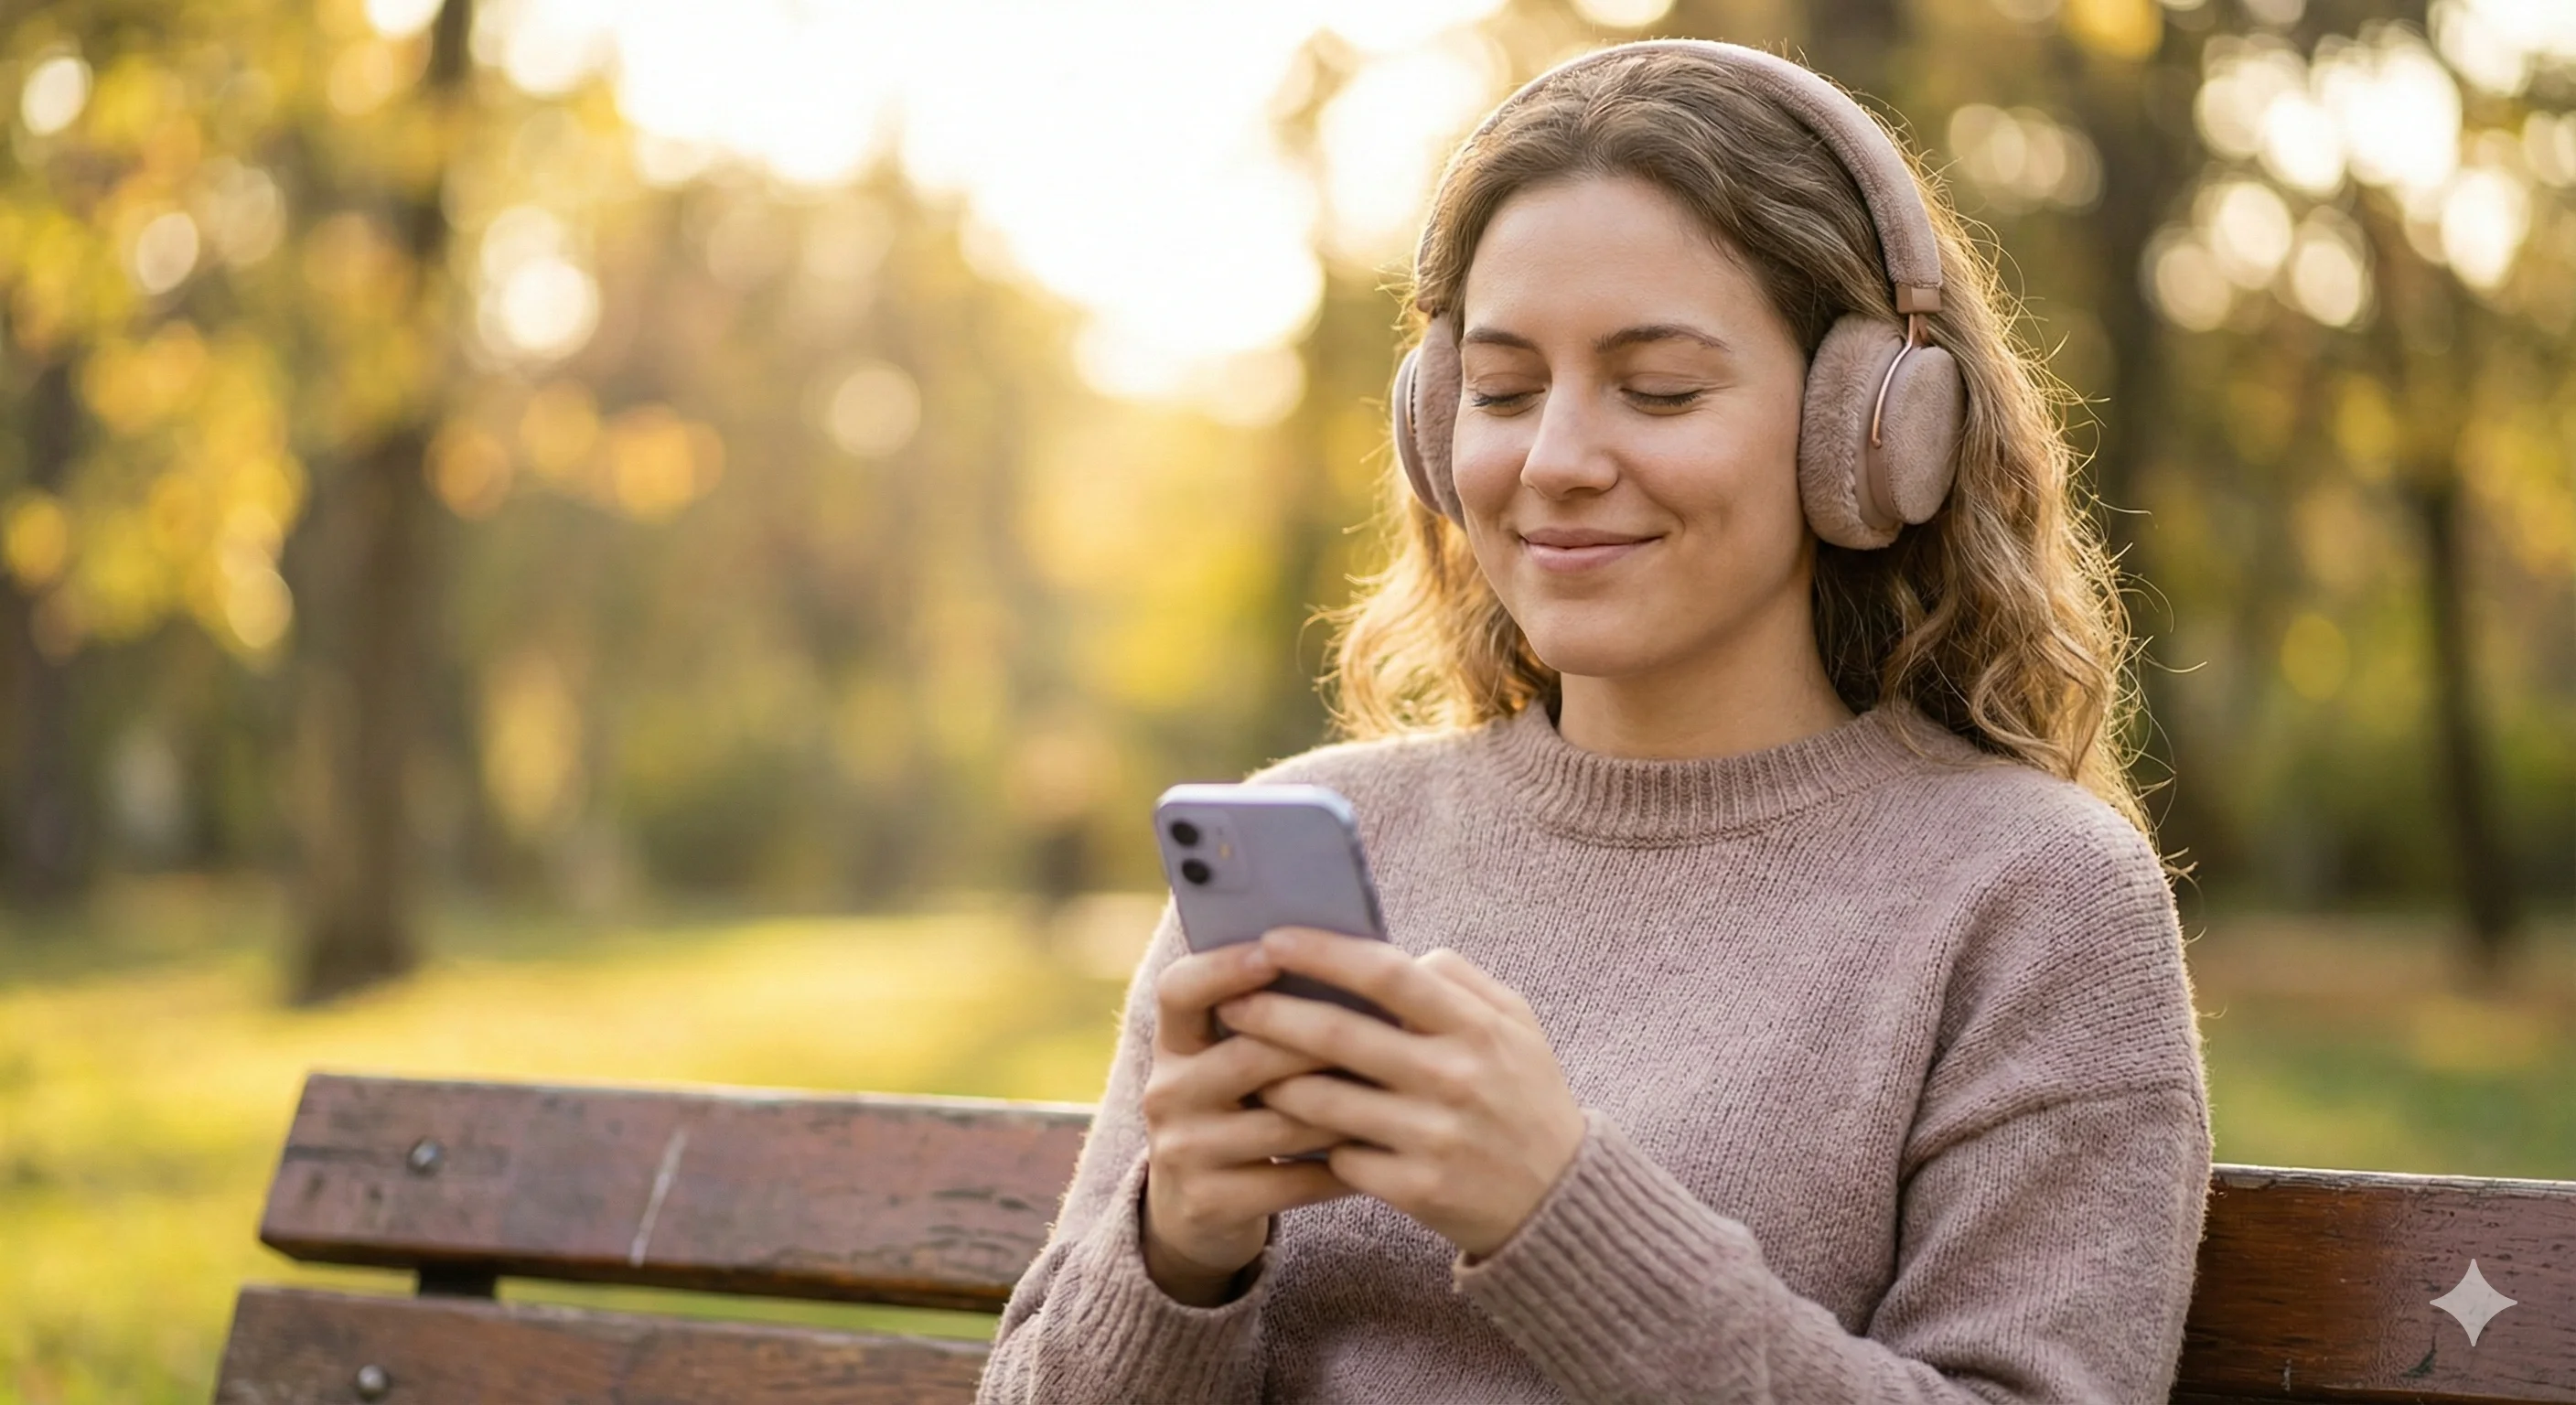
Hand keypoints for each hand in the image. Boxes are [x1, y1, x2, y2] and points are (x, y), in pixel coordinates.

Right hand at [1138, 939, 1353, 1305]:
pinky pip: (1293, 1180)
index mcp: (1173, 1044)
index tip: (1274, 949)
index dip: (1223, 967)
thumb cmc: (1240, 1111)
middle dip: (1321, 1042)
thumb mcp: (1232, 1062)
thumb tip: (1352, 960)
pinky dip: (1344, 1167)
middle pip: (1248, 1055)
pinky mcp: (1208, 1202)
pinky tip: (1383, 1153)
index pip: (1179, 989)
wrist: (1195, 1210)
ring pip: (1282, 1121)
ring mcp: (1183, 1151)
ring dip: (1347, 1108)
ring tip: (1400, 1092)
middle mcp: (1167, 1092)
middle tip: (1386, 1027)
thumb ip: (1271, 1020)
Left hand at [1217, 928, 1586, 1259]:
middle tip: (1232, 1003)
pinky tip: (1288, 1127)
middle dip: (1273, 1014)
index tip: (1273, 940)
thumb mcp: (1516, 1025)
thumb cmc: (1525, 1096)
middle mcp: (1455, 1078)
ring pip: (1325, 1102)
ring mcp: (1435, 1137)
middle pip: (1341, 1035)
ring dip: (1275, 1080)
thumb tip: (1390, 952)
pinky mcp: (1417, 1190)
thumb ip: (1458, 979)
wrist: (1558, 1200)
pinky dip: (1311, 1140)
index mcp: (1476, 1028)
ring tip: (1243, 1065)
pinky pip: (1340, 1157)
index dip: (1324, 953)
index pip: (1388, 975)